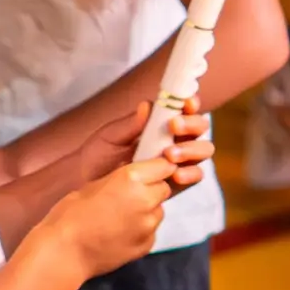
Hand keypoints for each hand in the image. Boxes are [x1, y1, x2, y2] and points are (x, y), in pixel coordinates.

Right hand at [37, 152, 180, 277]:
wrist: (64, 252)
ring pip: (158, 211)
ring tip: (120, 218)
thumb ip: (119, 179)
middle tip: (130, 196)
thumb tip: (133, 174)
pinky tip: (119, 233)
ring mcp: (148, 225)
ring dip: (147, 211)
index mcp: (131, 179)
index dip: (157, 169)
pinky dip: (141, 231)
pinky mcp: (146, 245)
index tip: (150, 172)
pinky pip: (151, 231)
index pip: (163, 166)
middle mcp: (146, 200)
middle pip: (163, 189)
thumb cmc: (70, 215)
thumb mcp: (93, 184)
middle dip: (152, 190)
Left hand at [74, 99, 213, 196]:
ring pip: (203, 150)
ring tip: (170, 154)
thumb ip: (129, 124)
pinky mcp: (176, 184)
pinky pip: (195, 177)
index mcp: (161, 123)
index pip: (185, 108)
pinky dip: (190, 174)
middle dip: (192, 125)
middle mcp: (174, 140)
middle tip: (174, 127)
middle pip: (200, 128)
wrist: (86, 187)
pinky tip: (175, 174)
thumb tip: (147, 106)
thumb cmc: (97, 157)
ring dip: (192, 149)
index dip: (191, 103)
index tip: (185, 103)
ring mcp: (178, 162)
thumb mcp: (109, 137)